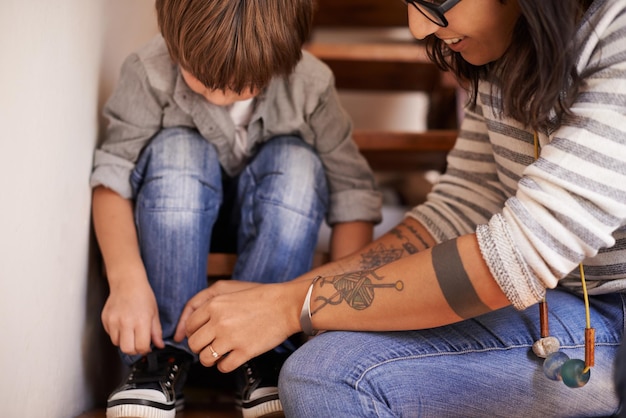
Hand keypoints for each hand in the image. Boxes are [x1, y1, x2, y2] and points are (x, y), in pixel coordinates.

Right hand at [101, 276, 163, 354]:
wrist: (127, 282)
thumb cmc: (143, 295)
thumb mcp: (154, 313)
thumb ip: (156, 331)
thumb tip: (159, 346)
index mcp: (141, 321)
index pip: (141, 347)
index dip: (145, 350)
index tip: (147, 346)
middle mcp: (125, 322)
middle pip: (127, 350)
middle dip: (134, 350)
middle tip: (138, 343)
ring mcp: (113, 321)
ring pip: (117, 344)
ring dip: (124, 341)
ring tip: (130, 331)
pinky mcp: (105, 320)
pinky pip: (110, 335)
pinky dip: (117, 334)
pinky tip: (122, 324)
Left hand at [185, 280, 303, 372]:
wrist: (286, 305)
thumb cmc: (261, 296)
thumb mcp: (231, 290)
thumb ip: (209, 303)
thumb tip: (191, 323)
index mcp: (214, 305)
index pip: (189, 325)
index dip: (192, 333)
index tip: (199, 335)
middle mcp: (219, 322)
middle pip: (193, 344)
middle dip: (199, 347)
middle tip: (208, 346)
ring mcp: (231, 338)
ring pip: (205, 358)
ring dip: (209, 359)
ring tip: (218, 355)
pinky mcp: (244, 352)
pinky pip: (223, 367)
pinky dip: (224, 366)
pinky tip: (230, 359)